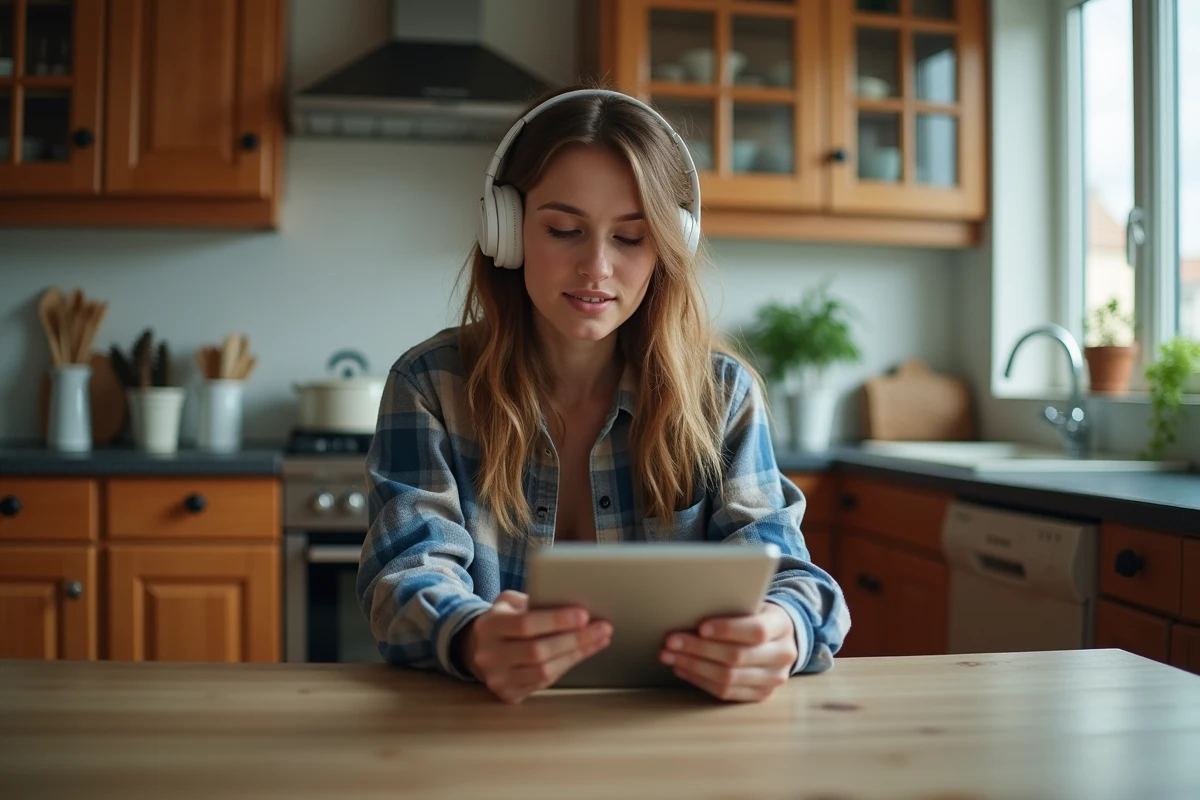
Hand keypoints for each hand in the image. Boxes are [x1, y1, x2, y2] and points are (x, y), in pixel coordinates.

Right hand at [458, 590, 611, 703]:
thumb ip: (533, 601)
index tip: (584, 614)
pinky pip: (544, 682)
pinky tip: (584, 652)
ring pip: (544, 671)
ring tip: (600, 638)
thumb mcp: (510, 602)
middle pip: (537, 651)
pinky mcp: (508, 694)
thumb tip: (572, 603)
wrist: (478, 648)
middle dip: (575, 639)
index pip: (525, 624)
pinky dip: (568, 665)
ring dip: (577, 654)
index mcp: (489, 626)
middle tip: (602, 627)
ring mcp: (498, 678)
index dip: (556, 620)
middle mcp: (489, 655)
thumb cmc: (503, 620)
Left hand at [660, 601, 796, 702]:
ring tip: (670, 656)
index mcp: (782, 626)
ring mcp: (773, 679)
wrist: (780, 638)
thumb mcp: (753, 604)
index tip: (700, 627)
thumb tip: (691, 611)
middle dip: (699, 649)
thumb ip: (732, 608)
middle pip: (736, 657)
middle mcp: (782, 655)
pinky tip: (683, 668)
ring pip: (728, 678)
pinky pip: (726, 693)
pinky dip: (700, 680)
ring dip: (693, 667)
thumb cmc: (757, 615)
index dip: (727, 630)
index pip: (756, 631)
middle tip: (671, 642)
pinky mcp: (761, 695)